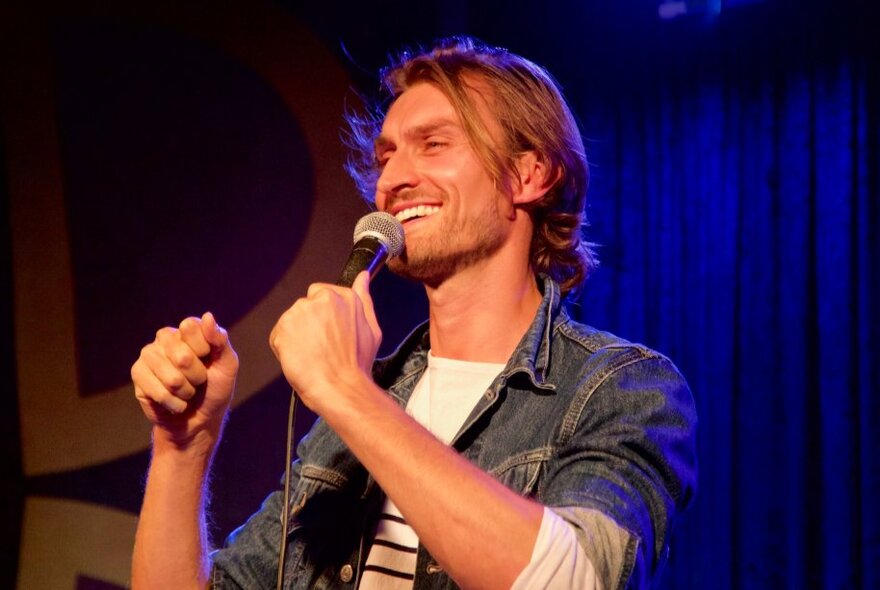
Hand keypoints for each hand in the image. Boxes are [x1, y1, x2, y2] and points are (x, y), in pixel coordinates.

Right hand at [131, 312, 238, 447]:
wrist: (200, 419)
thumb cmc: (216, 389)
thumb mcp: (227, 365)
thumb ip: (220, 340)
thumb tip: (208, 316)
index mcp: (188, 330)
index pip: (189, 326)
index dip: (203, 349)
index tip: (208, 359)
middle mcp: (166, 338)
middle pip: (182, 355)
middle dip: (197, 376)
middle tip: (199, 381)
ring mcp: (149, 355)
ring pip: (171, 377)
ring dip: (186, 391)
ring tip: (187, 392)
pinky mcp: (137, 373)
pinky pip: (157, 391)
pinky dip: (174, 402)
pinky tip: (176, 402)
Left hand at [269, 271, 380, 414]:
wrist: (340, 387)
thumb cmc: (356, 364)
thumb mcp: (371, 328)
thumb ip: (364, 298)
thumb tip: (363, 277)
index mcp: (343, 296)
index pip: (321, 294)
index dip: (324, 316)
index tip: (329, 332)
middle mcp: (321, 299)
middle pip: (305, 306)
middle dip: (309, 323)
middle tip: (321, 346)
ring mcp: (300, 312)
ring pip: (292, 320)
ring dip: (297, 335)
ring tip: (312, 354)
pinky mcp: (283, 327)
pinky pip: (279, 335)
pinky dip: (285, 347)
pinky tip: (300, 358)